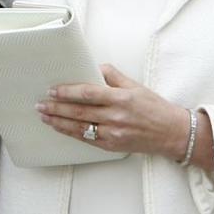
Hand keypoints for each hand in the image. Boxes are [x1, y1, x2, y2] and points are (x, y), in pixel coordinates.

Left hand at [37, 64, 189, 158]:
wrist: (172, 133)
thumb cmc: (154, 107)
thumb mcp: (135, 85)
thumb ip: (112, 75)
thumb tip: (93, 67)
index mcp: (121, 98)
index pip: (88, 93)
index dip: (68, 92)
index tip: (53, 90)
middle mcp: (116, 116)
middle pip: (79, 111)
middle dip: (56, 108)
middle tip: (41, 104)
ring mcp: (113, 133)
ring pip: (79, 128)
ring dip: (58, 122)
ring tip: (44, 116)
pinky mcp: (112, 146)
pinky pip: (87, 139)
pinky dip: (71, 133)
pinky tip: (60, 128)